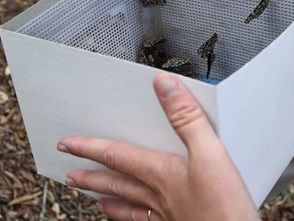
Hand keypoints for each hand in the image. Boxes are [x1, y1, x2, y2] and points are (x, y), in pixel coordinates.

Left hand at [57, 73, 259, 220]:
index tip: (69, 144)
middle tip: (70, 175)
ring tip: (95, 199)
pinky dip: (135, 219)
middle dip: (91, 176)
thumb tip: (164, 86)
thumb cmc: (224, 207)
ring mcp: (167, 215)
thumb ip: (186, 117)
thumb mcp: (209, 152)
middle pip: (116, 183)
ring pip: (129, 207)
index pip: (117, 155)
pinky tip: (138, 220)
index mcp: (161, 173)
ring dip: (109, 200)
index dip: (90, 146)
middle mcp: (158, 196)